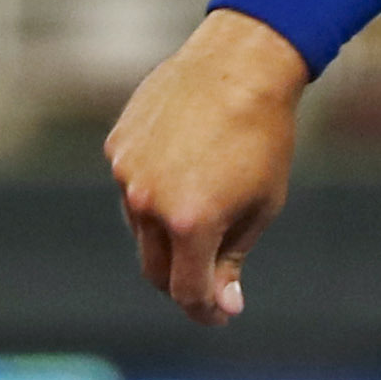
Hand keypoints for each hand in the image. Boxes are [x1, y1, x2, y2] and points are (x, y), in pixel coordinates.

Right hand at [106, 10, 312, 324]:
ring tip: (208, 203)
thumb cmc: (262, 138)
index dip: (205, 311)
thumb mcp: (261, 207)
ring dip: (170, 234)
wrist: (239, 64)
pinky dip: (157, 192)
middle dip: (182, 283)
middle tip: (211, 282)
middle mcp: (147, 202)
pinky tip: (188, 166)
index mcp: (189, 222)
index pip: (186, 290)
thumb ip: (233, 259)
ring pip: (142, 228)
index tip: (221, 314)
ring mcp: (126, 172)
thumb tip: (222, 305)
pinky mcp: (117, 146)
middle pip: (155, 269)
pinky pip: (134, 186)